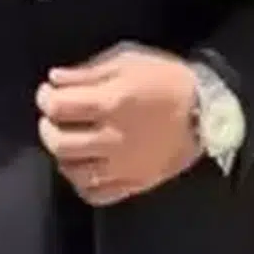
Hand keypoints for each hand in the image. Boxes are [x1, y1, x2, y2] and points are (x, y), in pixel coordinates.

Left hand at [37, 45, 200, 205]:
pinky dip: (81, 183)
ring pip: (73, 171)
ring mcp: (123, 167)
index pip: (59, 107)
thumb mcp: (128, 60)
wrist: (207, 111)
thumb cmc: (167, 78)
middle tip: (55, 117)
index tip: (48, 92)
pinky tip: (84, 167)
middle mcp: (112, 139)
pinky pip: (95, 194)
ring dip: (62, 155)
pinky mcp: (134, 184)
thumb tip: (55, 80)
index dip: (45, 98)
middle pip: (59, 142)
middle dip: (48, 127)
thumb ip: (88, 71)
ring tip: (68, 141)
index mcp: (111, 103)